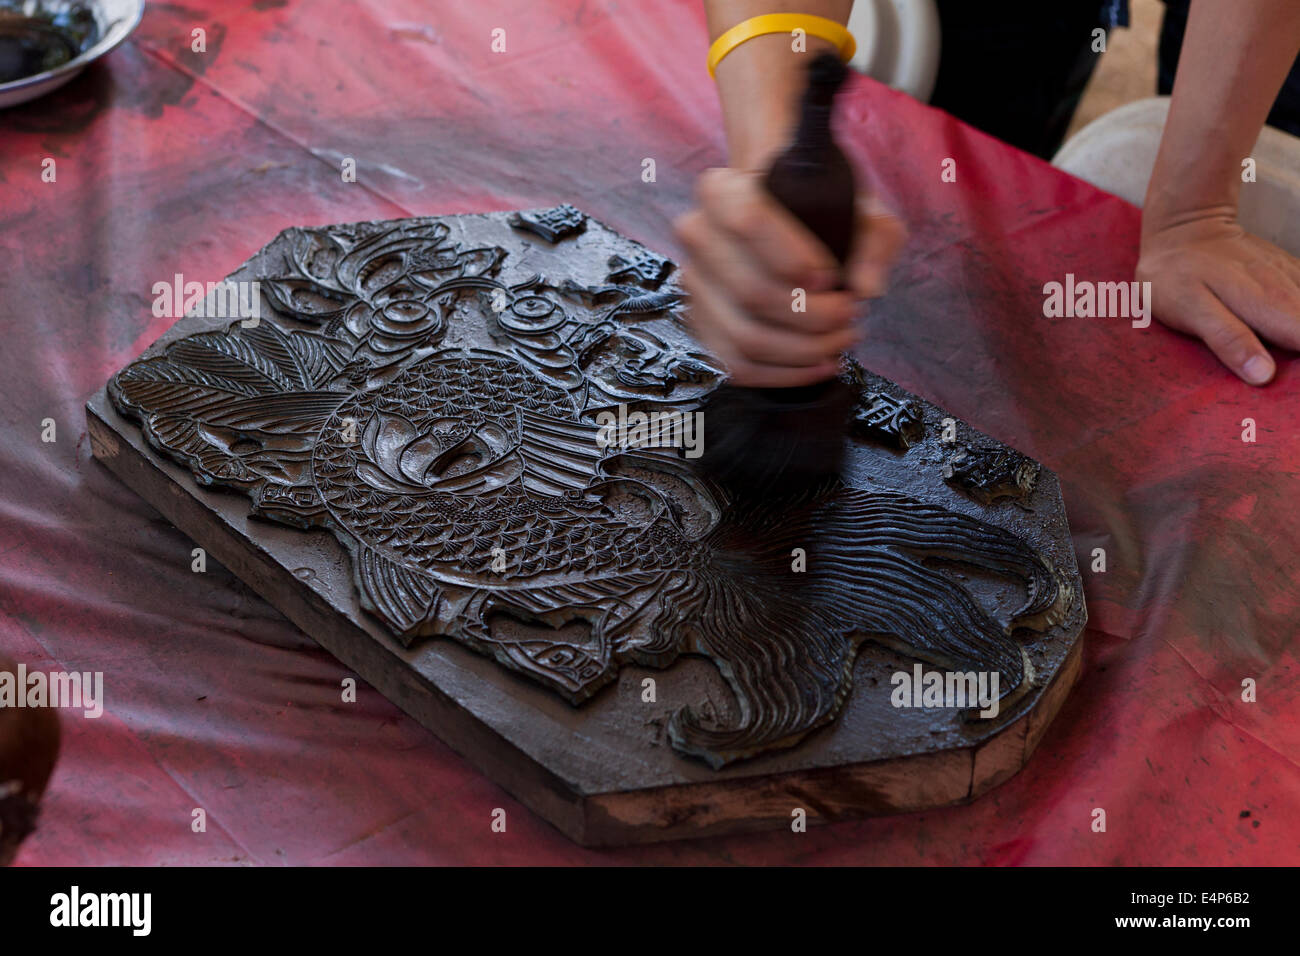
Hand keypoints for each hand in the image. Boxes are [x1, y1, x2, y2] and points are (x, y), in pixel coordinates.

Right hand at [674, 166, 904, 386]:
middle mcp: (697, 234)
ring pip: (747, 337)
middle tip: (850, 313)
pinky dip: (786, 373)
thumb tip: (866, 286)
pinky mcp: (700, 325)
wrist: (790, 224)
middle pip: (751, 292)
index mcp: (723, 190)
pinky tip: (821, 363)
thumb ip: (873, 238)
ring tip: (842, 338)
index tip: (832, 276)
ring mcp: (694, 284)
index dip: (794, 257)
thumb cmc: (822, 211)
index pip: (748, 221)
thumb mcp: (859, 209)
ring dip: (805, 349)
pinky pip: (737, 366)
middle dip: (812, 315)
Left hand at [1137, 210, 1299, 384]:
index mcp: (1269, 306)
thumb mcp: (1191, 309)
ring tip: (1287, 361)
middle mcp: (1290, 292)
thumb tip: (1265, 375)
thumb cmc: (1177, 275)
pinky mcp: (1292, 275)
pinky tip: (1290, 323)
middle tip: (1287, 384)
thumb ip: (1228, 340)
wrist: (1184, 228)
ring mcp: (1294, 280)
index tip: (1291, 387)